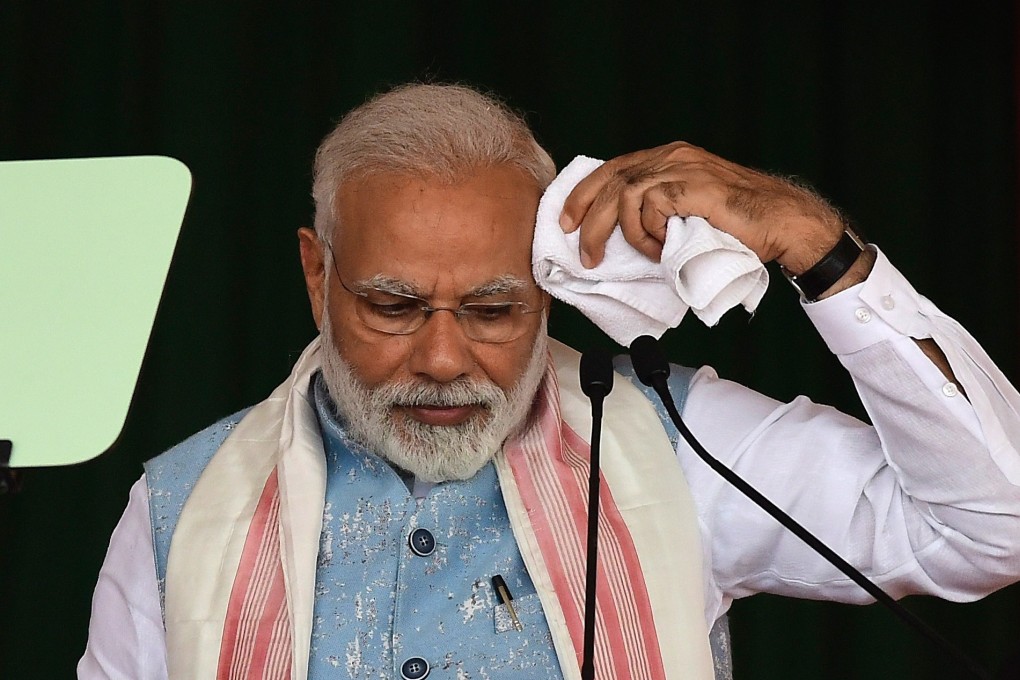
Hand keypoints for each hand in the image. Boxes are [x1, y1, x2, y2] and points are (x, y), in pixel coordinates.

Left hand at [559, 142, 845, 273]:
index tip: (567, 220)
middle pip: (611, 179)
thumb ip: (660, 209)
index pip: (614, 168)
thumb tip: (623, 233)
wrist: (783, 223)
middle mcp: (672, 155)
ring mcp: (682, 167)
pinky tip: (664, 248)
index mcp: (669, 157)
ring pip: (625, 195)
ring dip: (625, 233)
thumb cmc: (740, 224)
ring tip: (646, 253)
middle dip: (587, 216)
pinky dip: (649, 233)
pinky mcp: (691, 185)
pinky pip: (649, 207)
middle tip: (583, 250)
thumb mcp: (688, 212)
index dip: (585, 193)